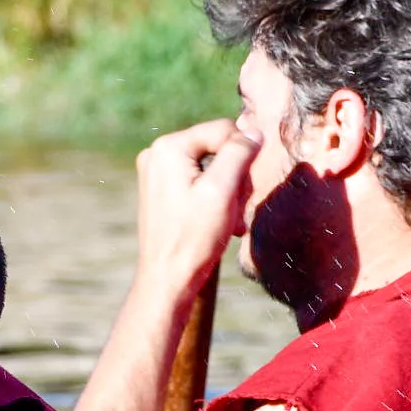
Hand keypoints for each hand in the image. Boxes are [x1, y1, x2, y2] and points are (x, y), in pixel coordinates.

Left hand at [131, 118, 259, 300]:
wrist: (168, 279)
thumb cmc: (194, 238)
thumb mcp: (223, 190)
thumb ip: (239, 152)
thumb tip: (253, 130)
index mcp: (168, 147)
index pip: (224, 130)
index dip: (244, 156)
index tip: (245, 190)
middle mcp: (157, 154)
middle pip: (218, 148)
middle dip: (236, 177)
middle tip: (239, 209)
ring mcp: (157, 173)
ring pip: (212, 167)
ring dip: (230, 192)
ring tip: (232, 220)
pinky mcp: (161, 191)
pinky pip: (199, 182)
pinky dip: (216, 199)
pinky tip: (222, 222)